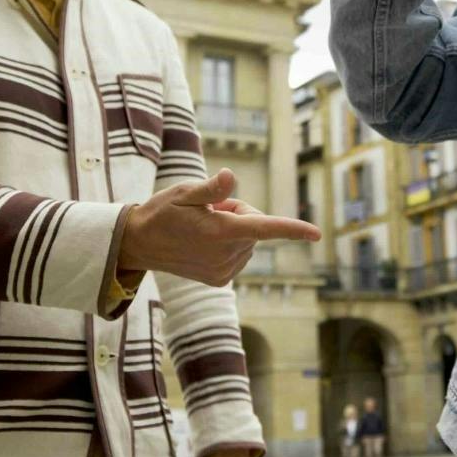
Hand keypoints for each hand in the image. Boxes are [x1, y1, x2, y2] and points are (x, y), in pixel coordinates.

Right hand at [118, 169, 319, 285]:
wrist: (139, 244)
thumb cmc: (162, 212)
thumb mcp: (184, 191)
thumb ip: (211, 187)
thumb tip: (229, 176)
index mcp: (221, 232)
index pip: (266, 228)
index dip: (293, 229)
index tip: (317, 233)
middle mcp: (226, 256)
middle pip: (253, 225)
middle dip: (237, 213)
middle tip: (206, 211)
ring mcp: (223, 271)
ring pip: (246, 241)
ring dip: (231, 230)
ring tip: (200, 228)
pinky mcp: (219, 280)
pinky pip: (238, 255)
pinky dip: (227, 246)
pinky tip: (201, 244)